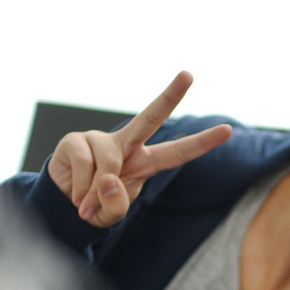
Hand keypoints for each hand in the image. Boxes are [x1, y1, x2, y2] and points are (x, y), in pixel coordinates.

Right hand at [49, 71, 233, 226]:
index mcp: (146, 162)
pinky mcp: (75, 140)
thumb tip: (108, 178)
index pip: (178, 152)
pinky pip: (85, 165)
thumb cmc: (95, 207)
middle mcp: (127, 145)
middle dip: (170, 95)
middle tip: (189, 74)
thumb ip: (116, 205)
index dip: (202, 143)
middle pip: (151, 117)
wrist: (63, 207)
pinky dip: (81, 188)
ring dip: (96, 192)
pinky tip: (77, 196)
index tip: (227, 129)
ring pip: (109, 162)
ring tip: (88, 204)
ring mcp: (100, 140)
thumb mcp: (112, 216)